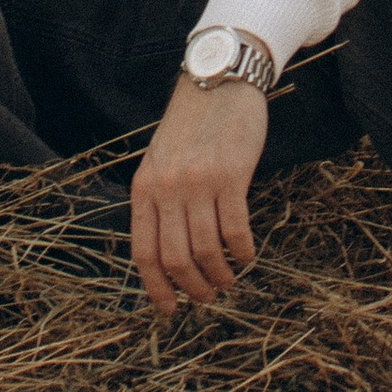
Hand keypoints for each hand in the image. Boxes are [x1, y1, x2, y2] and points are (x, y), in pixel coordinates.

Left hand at [130, 75, 268, 317]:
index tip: (169, 310)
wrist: (217, 81)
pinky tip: (248, 254)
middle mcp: (167, 188)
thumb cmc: (192, 126)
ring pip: (206, 251)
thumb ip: (159, 201)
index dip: (155, 288)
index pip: (143, 253)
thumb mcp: (160, 161)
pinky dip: (243, 252)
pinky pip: (235, 230)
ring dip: (221, 275)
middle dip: (193, 288)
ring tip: (229, 279)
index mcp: (144, 188)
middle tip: (208, 297)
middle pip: (176, 259)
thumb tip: (167, 255)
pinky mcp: (230, 176)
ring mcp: (198, 183)